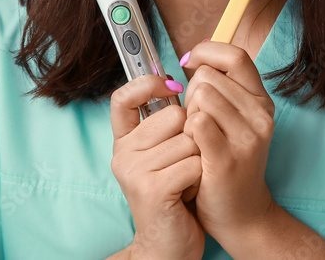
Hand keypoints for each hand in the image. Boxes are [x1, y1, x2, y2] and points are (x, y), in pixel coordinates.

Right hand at [109, 75, 204, 259]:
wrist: (169, 246)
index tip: (171, 85)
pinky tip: (190, 192)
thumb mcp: (164, 155)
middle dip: (192, 135)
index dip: (146, 84)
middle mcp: (123, 154)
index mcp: (124, 141)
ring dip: (200, 159)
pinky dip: (201, 177)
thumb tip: (178, 81)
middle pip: (174, 115)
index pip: (122, 98)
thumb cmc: (175, 195)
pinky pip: (194, 163)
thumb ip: (164, 124)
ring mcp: (134, 171)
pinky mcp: (152, 189)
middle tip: (185, 163)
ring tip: (188, 180)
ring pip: (189, 139)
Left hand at [180, 41, 277, 244]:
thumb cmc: (228, 163)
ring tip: (196, 138)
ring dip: (188, 114)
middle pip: (208, 77)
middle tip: (197, 122)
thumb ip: (221, 89)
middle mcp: (261, 115)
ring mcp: (248, 137)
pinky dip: (186, 132)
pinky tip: (193, 149)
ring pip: (201, 96)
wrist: (242, 215)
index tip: (190, 62)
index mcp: (261, 102)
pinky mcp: (228, 157)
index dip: (208, 52)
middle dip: (192, 94)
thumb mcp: (235, 121)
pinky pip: (196, 122)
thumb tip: (194, 57)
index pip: (236, 56)